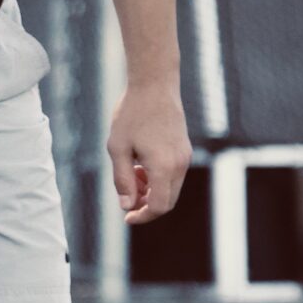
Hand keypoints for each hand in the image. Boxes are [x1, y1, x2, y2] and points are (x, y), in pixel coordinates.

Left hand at [108, 80, 190, 224]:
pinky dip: (158, 179)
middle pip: (167, 201)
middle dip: (146, 206)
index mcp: (164, 166)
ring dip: (151, 191)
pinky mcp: (184, 150)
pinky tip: (140, 165)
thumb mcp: (117, 148)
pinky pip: (174, 175)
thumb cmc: (132, 114)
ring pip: (171, 189)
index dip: (142, 217)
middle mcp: (180, 164)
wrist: (154, 85)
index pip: (158, 206)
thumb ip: (122, 180)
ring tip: (131, 175)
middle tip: (125, 197)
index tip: (126, 217)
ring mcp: (185, 157)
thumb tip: (127, 206)